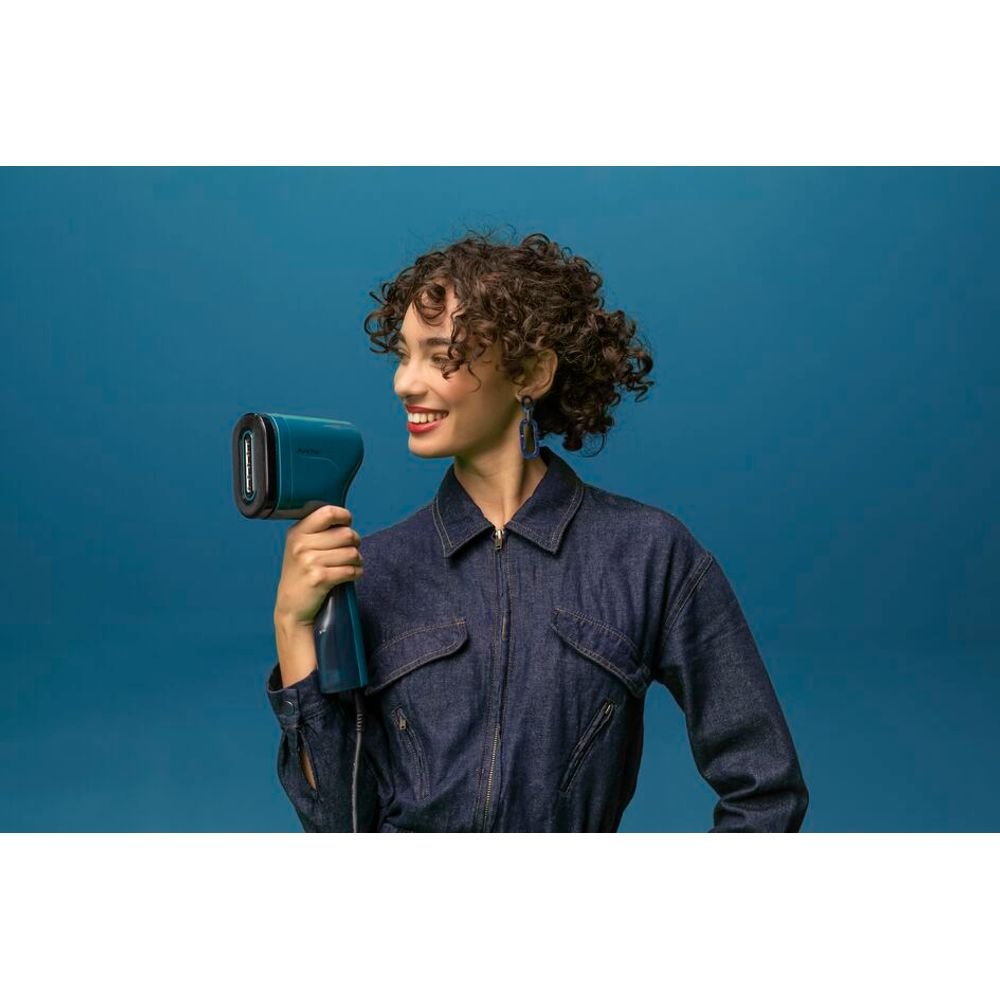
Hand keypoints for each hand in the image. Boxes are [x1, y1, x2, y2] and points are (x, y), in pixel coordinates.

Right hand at [273, 505, 363, 627]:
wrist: (291, 607)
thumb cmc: (301, 575)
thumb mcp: (300, 547)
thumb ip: (318, 531)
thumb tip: (345, 519)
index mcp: (297, 532)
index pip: (328, 512)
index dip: (344, 517)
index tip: (346, 524)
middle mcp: (301, 545)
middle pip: (346, 534)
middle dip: (355, 543)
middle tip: (350, 552)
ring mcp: (309, 561)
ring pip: (352, 553)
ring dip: (357, 561)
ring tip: (350, 565)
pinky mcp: (319, 578)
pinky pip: (351, 570)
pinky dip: (356, 573)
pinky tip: (350, 576)